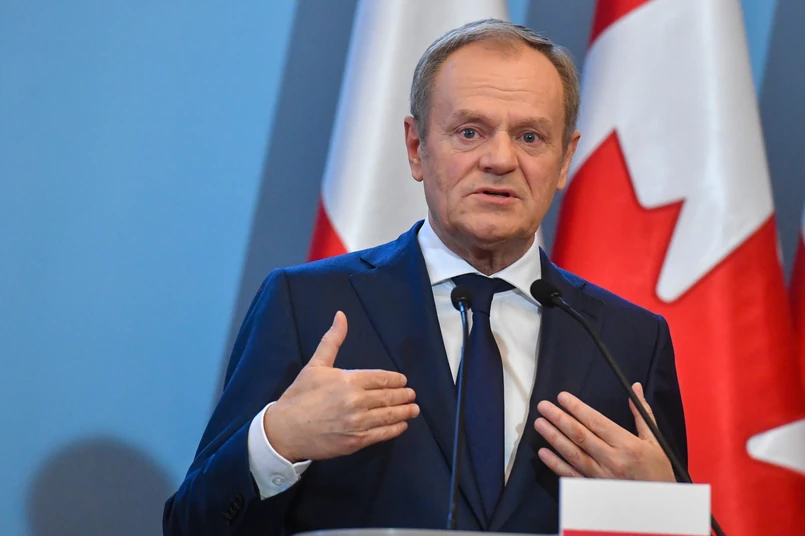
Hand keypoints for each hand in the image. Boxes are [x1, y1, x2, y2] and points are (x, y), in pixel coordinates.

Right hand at [264, 311, 419, 462]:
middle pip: (388, 397)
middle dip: (404, 395)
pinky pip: (381, 434)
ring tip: (414, 409)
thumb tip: (341, 315)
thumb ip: (332, 341)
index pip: (381, 378)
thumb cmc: (299, 396)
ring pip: (389, 416)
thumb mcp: (315, 365)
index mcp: (349, 380)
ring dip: (404, 412)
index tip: (403, 381)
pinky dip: (394, 429)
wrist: (284, 431)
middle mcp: (357, 401)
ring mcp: (358, 423)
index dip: (395, 380)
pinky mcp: (356, 441)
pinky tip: (401, 426)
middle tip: (412, 395)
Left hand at [534, 383, 673, 481]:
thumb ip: (642, 413)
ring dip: (554, 438)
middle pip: (580, 436)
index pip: (596, 422)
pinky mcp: (595, 489)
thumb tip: (635, 388)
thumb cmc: (658, 471)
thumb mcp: (654, 440)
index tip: (562, 397)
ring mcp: (602, 476)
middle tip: (543, 406)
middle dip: (559, 419)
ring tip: (539, 423)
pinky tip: (543, 453)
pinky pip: (572, 476)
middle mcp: (613, 460)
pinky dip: (556, 465)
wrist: (660, 505)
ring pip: (573, 454)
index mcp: (627, 445)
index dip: (577, 409)